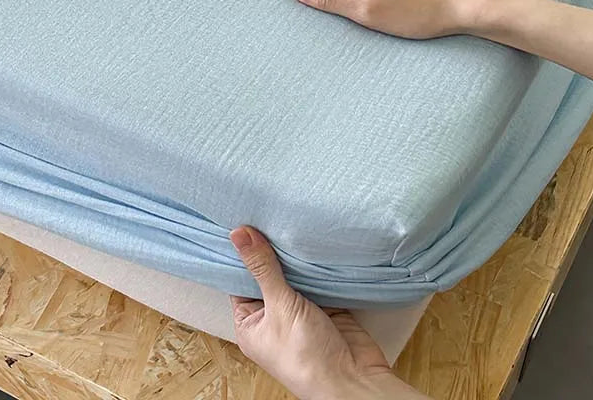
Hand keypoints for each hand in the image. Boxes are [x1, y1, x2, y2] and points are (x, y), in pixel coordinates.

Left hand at [229, 226, 429, 399]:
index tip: (239, 220)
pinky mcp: (324, 306)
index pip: (239, 279)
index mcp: (250, 323)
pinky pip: (315, 278)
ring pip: (292, 275)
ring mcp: (299, 311)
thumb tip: (237, 233)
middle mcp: (272, 316)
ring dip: (293, 255)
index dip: (240, 253)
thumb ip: (262, 268)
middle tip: (265, 213)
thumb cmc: (306, 355)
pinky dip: (315, 263)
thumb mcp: (279, 306)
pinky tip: (311, 237)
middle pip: (266, 274)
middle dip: (269, 249)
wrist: (354, 380)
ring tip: (285, 217)